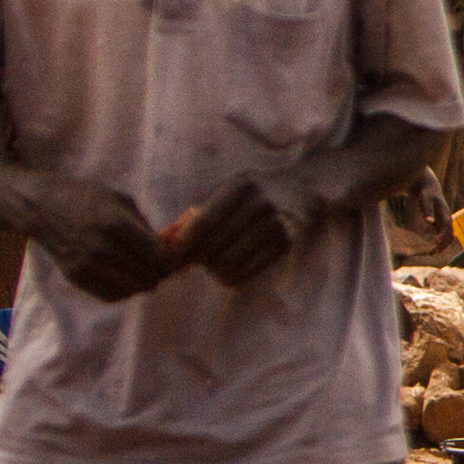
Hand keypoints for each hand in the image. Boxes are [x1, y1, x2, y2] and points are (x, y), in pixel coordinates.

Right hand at [34, 179, 175, 298]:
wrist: (42, 208)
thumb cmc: (86, 198)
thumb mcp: (121, 200)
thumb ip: (145, 226)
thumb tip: (167, 248)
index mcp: (117, 225)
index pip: (160, 257)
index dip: (173, 260)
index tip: (175, 255)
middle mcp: (103, 250)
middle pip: (149, 277)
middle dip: (162, 272)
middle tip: (163, 264)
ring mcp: (88, 267)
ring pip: (133, 290)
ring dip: (144, 283)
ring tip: (144, 269)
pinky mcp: (77, 278)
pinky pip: (112, 296)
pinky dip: (125, 290)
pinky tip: (125, 276)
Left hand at [164, 168, 312, 286]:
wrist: (297, 191)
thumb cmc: (247, 195)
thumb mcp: (224, 193)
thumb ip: (195, 215)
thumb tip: (167, 243)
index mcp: (241, 186)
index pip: (203, 223)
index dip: (184, 242)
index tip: (176, 252)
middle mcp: (261, 205)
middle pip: (214, 246)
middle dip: (197, 258)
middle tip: (193, 259)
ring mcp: (275, 226)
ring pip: (228, 263)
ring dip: (213, 269)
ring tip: (212, 263)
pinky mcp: (284, 244)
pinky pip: (246, 273)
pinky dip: (230, 277)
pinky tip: (228, 269)